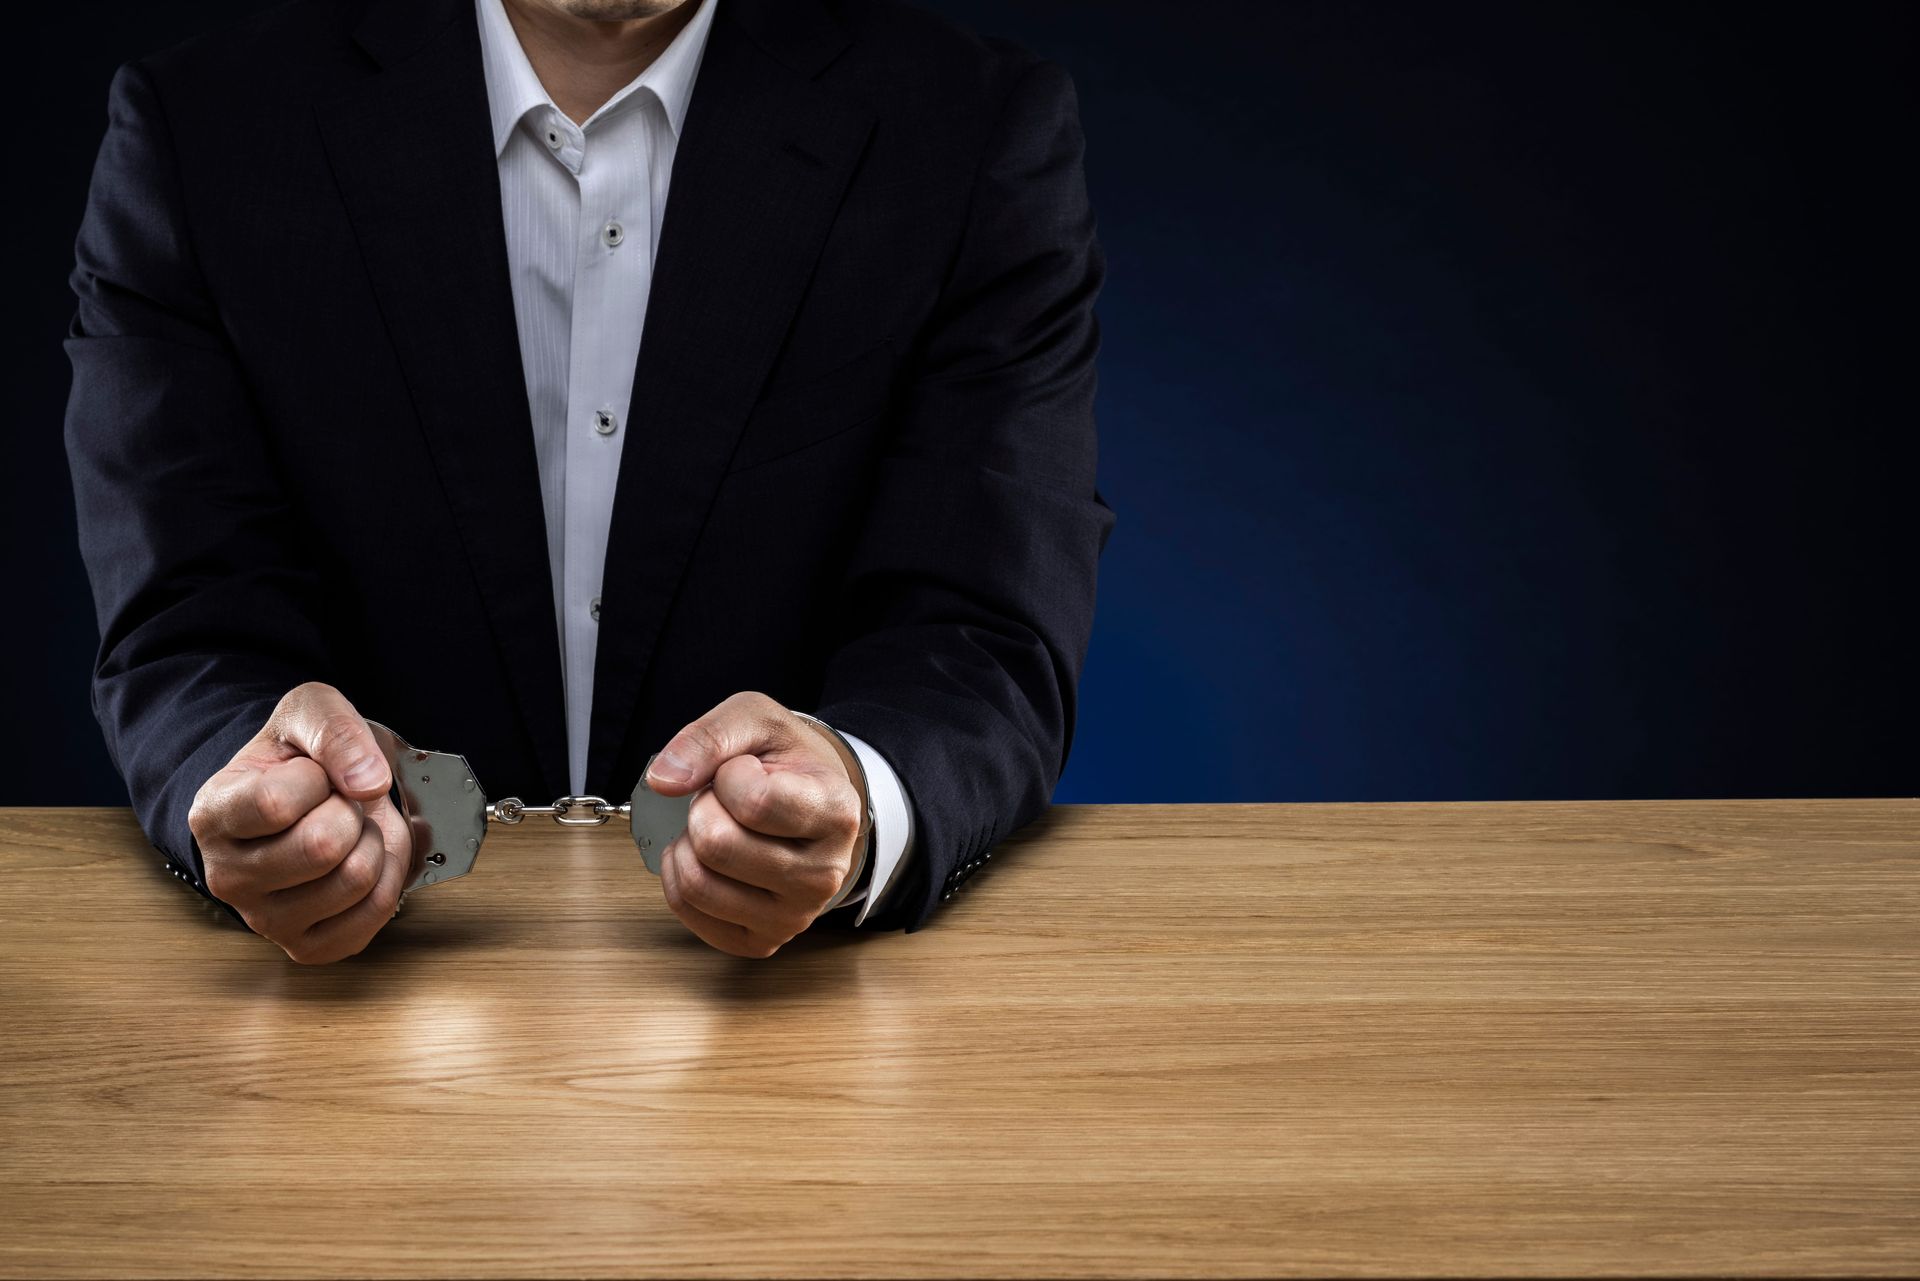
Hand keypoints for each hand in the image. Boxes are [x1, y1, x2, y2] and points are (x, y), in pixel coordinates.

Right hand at [186, 681, 411, 963]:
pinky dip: (391, 878)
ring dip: (376, 843)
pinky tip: (367, 859)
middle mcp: (227, 876)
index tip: (315, 773)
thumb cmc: (300, 759)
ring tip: (354, 829)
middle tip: (342, 803)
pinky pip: (375, 913)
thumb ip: (335, 731)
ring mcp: (264, 920)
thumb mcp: (310, 713)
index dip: (318, 778)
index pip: (276, 804)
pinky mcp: (307, 946)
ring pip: (356, 879)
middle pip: (323, 847)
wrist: (304, 798)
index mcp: (212, 815)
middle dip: (354, 811)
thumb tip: (368, 782)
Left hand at [644, 692, 866, 957]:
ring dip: (688, 842)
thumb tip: (664, 780)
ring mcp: (794, 915)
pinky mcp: (761, 941)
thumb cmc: (784, 761)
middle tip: (725, 799)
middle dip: (703, 808)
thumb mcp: (757, 720)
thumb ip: (710, 737)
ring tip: (716, 826)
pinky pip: (687, 910)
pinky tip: (705, 857)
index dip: (729, 774)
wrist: (808, 800)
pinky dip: (679, 874)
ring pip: (697, 883)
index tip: (746, 770)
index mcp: (837, 814)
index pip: (753, 802)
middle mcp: (824, 874)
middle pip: (716, 845)